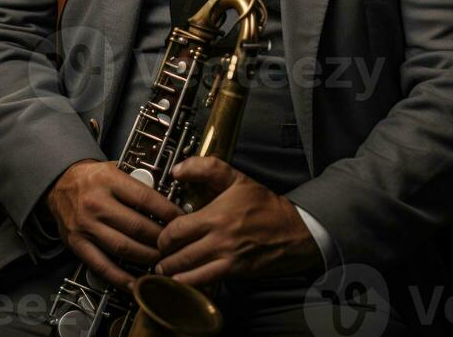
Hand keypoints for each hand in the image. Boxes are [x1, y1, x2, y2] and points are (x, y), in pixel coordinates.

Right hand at [45, 159, 181, 289]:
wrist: (60, 182)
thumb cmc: (92, 177)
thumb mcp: (115, 169)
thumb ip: (137, 184)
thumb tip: (167, 202)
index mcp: (109, 180)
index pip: (145, 198)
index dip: (167, 211)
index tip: (181, 220)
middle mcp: (97, 203)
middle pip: (136, 226)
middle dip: (160, 239)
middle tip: (175, 245)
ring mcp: (86, 226)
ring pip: (122, 248)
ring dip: (146, 257)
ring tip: (162, 260)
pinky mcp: (78, 244)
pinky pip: (102, 266)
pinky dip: (121, 278)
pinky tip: (136, 283)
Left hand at [155, 156, 323, 287]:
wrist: (293, 230)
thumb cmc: (263, 204)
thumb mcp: (235, 178)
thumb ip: (205, 168)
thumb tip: (178, 169)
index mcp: (215, 216)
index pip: (176, 231)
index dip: (163, 236)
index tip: (161, 236)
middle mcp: (219, 241)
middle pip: (179, 256)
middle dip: (164, 259)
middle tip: (159, 257)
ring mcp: (227, 260)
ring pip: (189, 275)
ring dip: (173, 275)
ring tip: (166, 272)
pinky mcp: (234, 274)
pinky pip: (206, 283)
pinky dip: (191, 285)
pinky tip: (184, 282)